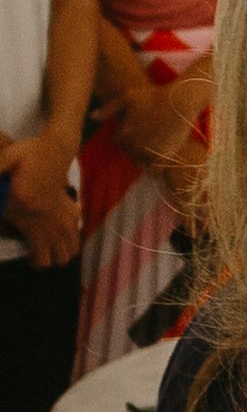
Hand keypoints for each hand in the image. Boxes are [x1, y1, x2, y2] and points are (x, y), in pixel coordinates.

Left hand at [0, 132, 80, 267]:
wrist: (56, 147)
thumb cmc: (28, 154)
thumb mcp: (5, 159)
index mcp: (26, 207)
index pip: (31, 247)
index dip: (25, 254)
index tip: (18, 247)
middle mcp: (48, 218)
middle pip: (54, 258)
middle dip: (42, 263)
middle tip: (30, 255)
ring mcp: (62, 216)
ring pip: (68, 251)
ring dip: (57, 255)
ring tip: (43, 250)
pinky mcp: (71, 211)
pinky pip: (75, 235)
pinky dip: (68, 241)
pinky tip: (56, 235)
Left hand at [102, 74, 207, 167]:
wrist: (181, 100)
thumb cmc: (154, 95)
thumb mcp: (128, 97)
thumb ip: (109, 108)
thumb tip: (93, 117)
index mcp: (124, 132)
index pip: (119, 141)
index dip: (126, 135)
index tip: (136, 127)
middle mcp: (136, 143)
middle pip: (130, 152)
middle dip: (134, 146)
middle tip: (147, 135)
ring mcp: (151, 150)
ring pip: (142, 161)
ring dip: (144, 157)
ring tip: (152, 145)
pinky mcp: (166, 154)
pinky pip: (156, 168)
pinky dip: (154, 167)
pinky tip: (157, 160)